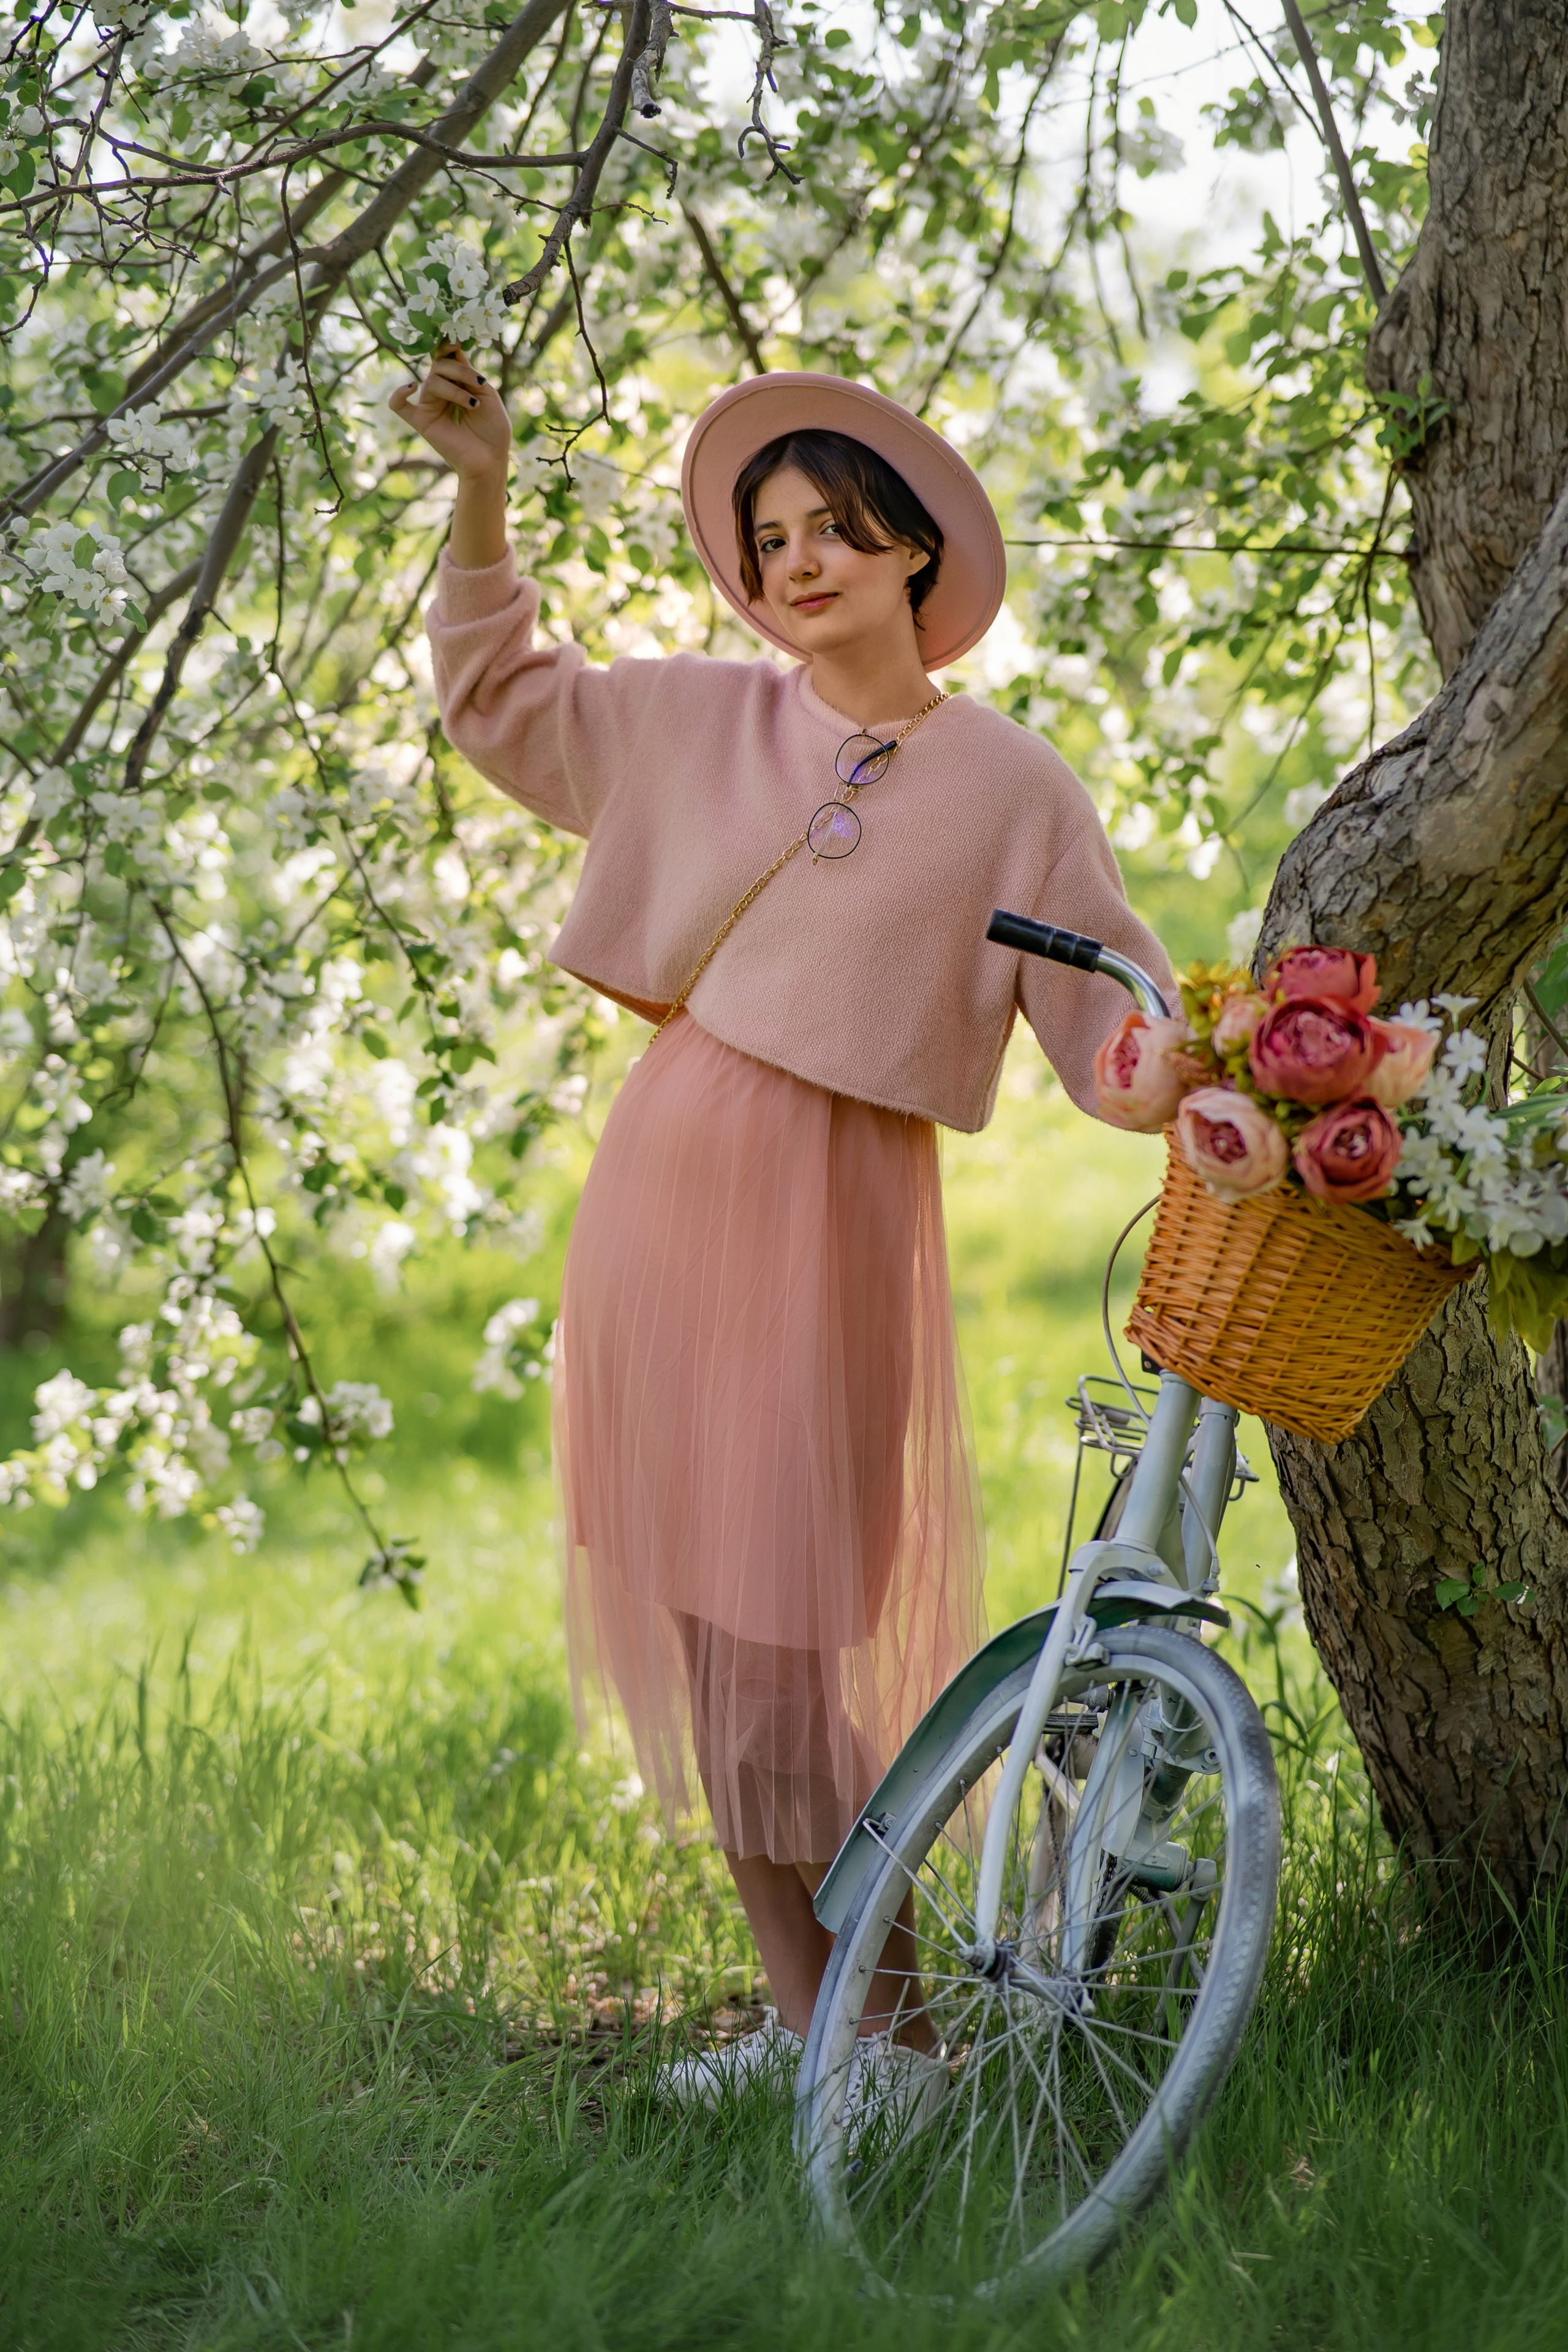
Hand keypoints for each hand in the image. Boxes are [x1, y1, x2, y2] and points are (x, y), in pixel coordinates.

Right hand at [389, 342, 511, 481]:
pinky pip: (399, 406)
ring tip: (472, 404)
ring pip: (431, 383)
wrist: (491, 459)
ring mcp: (429, 406)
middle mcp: (441, 391)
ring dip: (454, 389)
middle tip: (479, 383)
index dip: (449, 346)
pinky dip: (399, 394)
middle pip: (439, 366)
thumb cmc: (493, 429)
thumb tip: (453, 348)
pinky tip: (411, 386)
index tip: (459, 341)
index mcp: (456, 383)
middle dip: (460, 370)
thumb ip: (470, 372)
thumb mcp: (487, 394)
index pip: (446, 357)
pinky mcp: (421, 422)